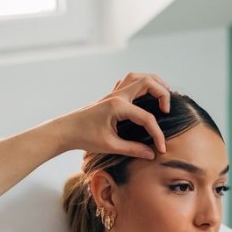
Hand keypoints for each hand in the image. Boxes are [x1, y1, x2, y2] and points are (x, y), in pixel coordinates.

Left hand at [55, 72, 171, 158]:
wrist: (65, 130)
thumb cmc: (84, 137)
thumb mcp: (110, 146)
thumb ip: (133, 149)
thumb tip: (151, 154)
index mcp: (118, 106)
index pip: (147, 117)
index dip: (158, 134)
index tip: (161, 149)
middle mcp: (117, 95)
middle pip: (148, 82)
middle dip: (163, 93)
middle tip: (167, 110)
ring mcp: (113, 93)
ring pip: (138, 76)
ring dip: (153, 82)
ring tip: (163, 95)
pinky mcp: (110, 96)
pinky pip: (128, 81)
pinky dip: (140, 84)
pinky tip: (144, 95)